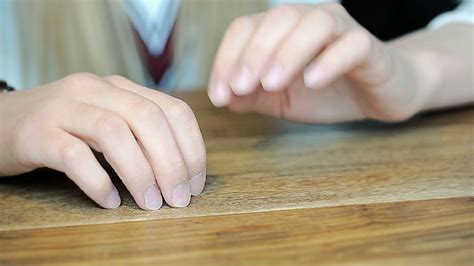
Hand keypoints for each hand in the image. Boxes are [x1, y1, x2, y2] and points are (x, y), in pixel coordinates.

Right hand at [0, 73, 205, 209]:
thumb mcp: (107, 121)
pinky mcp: (36, 132)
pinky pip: (74, 156)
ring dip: (140, 173)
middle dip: (172, 163)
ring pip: (114, 133)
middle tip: (179, 199)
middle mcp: (96, 89)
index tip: (196, 183)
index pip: (173, 109)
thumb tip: (182, 171)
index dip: (192, 148)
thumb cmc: (65, 128)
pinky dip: (98, 182)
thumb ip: (140, 134)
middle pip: (148, 119)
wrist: (0, 121)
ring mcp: (64, 107)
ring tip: (151, 204)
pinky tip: (109, 201)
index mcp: (121, 87)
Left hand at [208, 3, 428, 122]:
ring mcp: (343, 31)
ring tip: (272, 84)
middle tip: (241, 87)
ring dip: (288, 53)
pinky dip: (330, 60)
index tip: (219, 95)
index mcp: (282, 29)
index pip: (246, 28)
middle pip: (278, 19)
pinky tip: (312, 81)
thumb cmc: (326, 91)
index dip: (227, 59)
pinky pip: (352, 45)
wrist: (377, 95)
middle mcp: (310, 20)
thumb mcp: (279, 99)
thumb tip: (224, 97)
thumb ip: (251, 96)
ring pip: (315, 24)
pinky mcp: (370, 48)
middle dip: (254, 53)